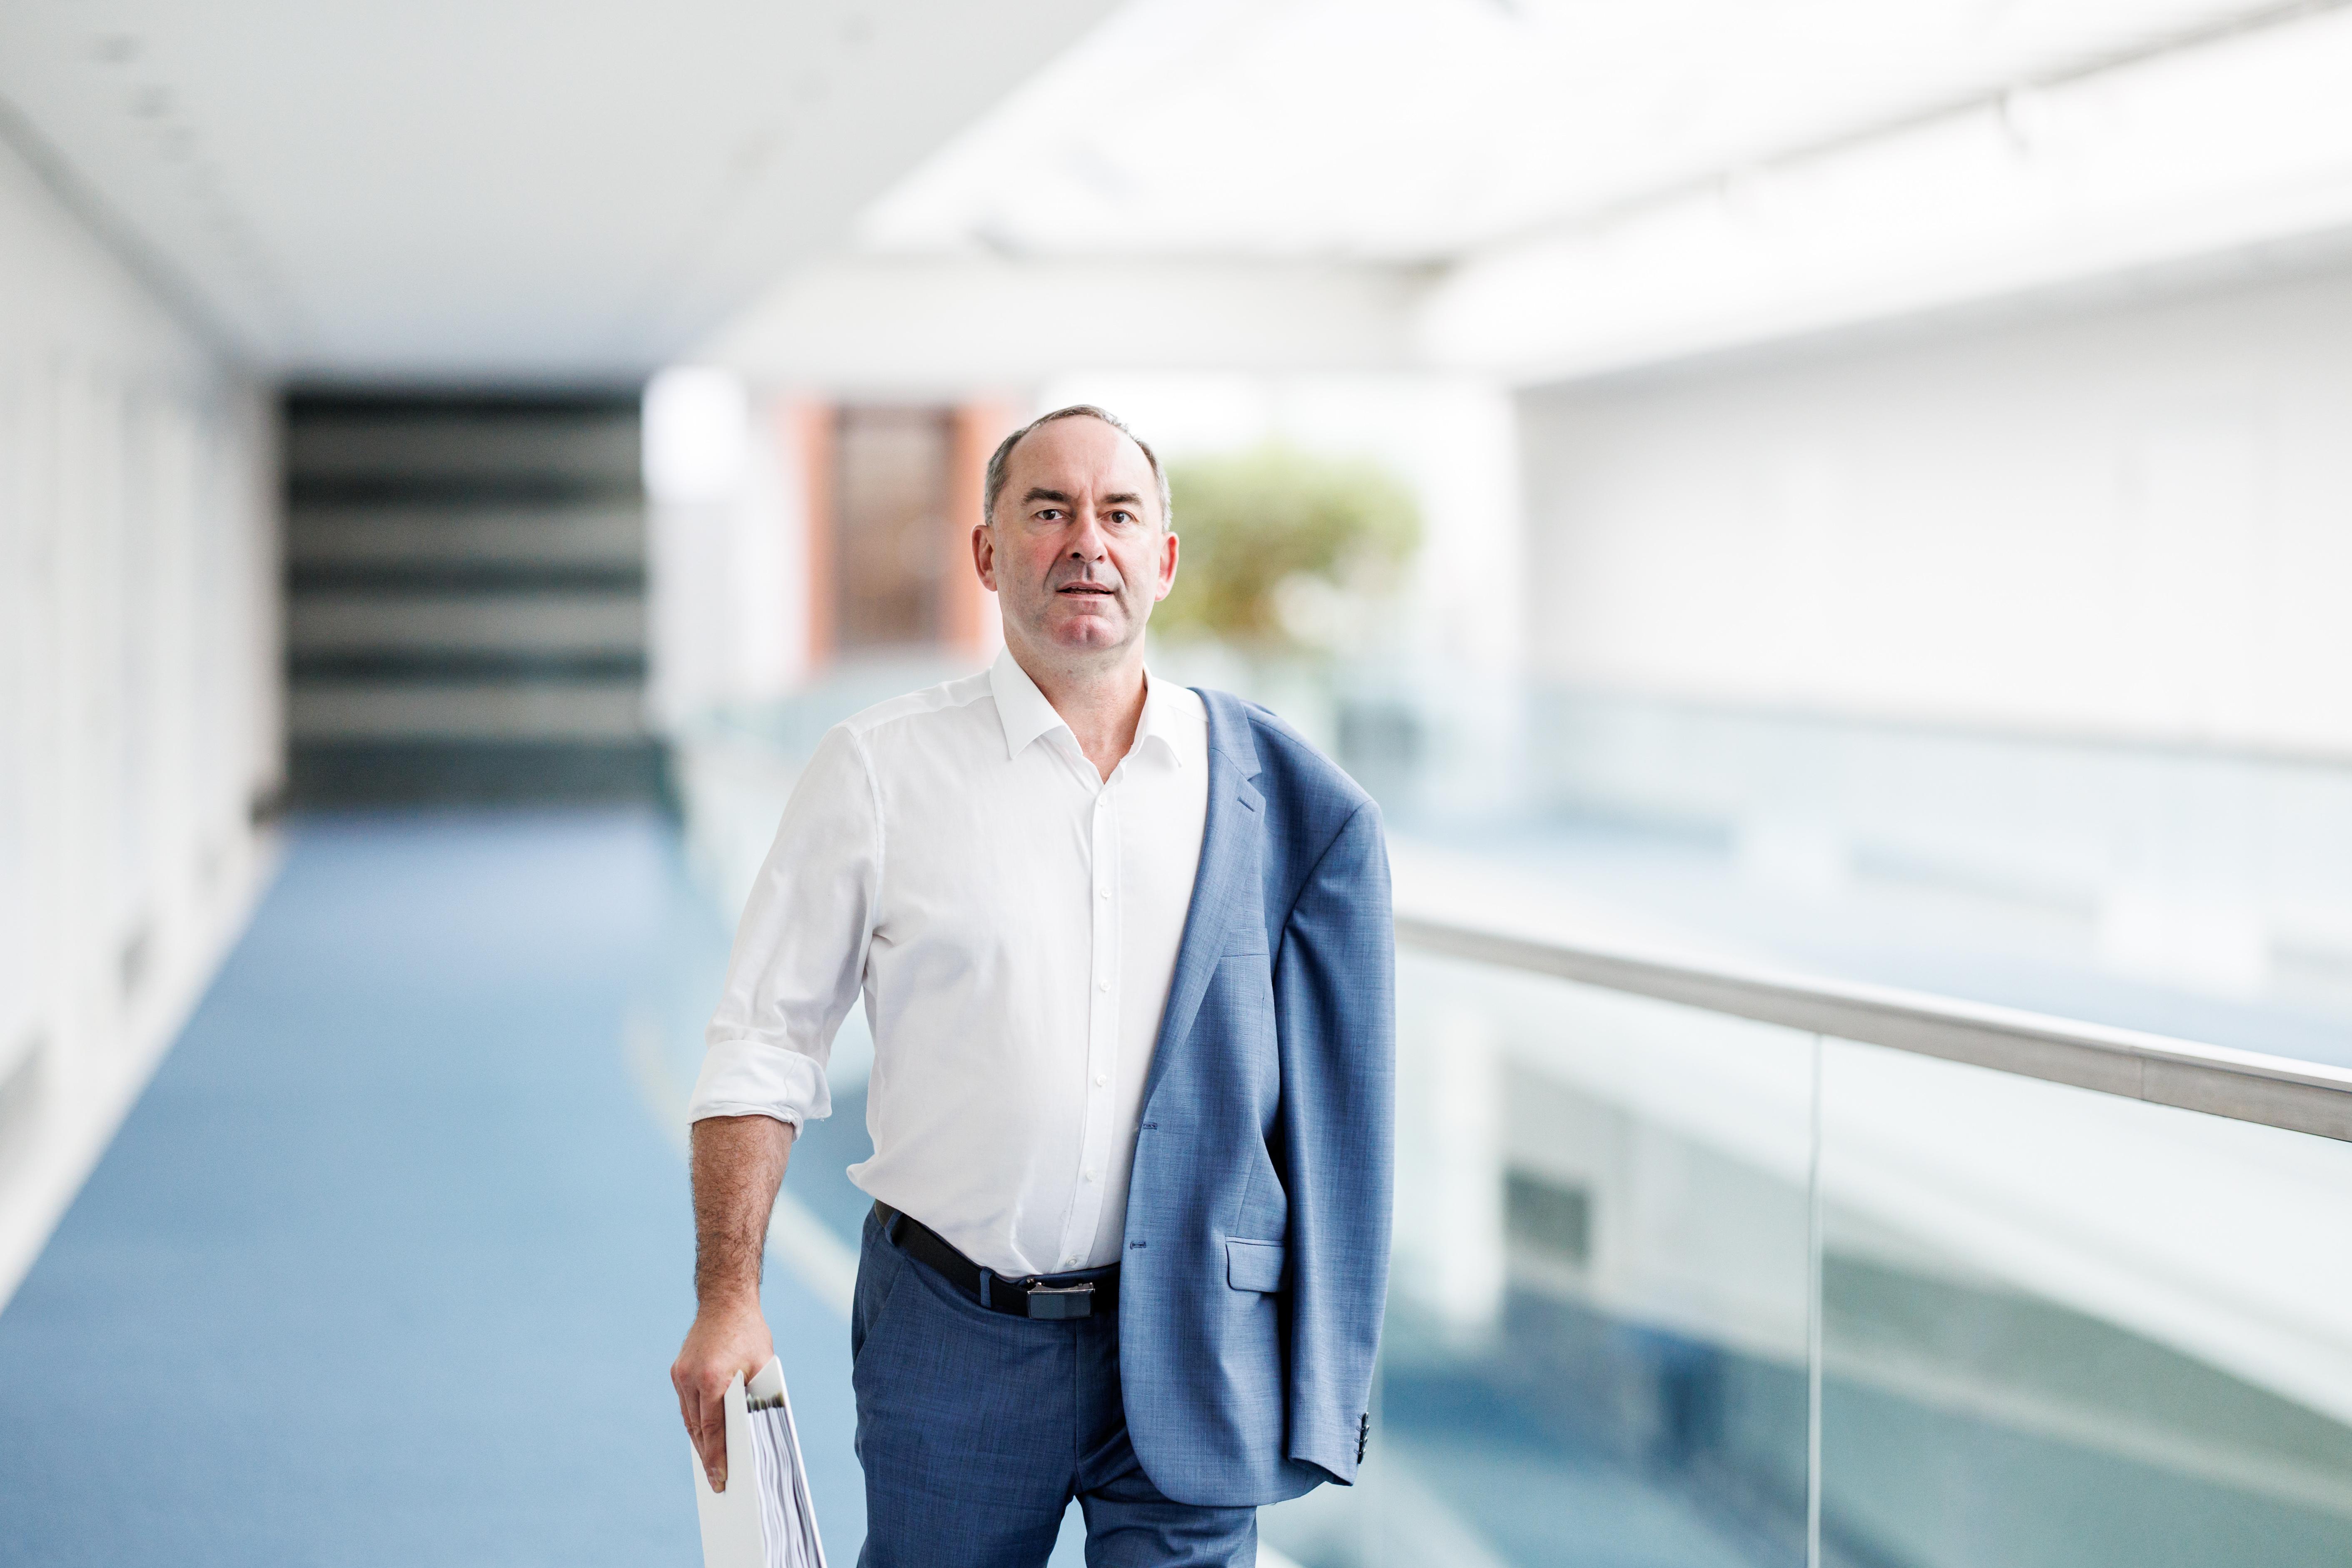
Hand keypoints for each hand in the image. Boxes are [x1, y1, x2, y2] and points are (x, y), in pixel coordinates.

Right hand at [671, 1300, 774, 1492]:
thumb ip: (756, 1396)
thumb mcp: (762, 1365)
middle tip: (716, 1482)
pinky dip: (695, 1421)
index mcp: (713, 1379)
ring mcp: (680, 1374)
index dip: (716, 1458)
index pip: (713, 1430)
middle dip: (707, 1457)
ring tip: (710, 1464)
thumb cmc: (750, 1333)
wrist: (725, 1300)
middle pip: (698, 1429)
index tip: (720, 1479)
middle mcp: (691, 1378)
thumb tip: (754, 1432)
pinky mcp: (677, 1370)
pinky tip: (704, 1435)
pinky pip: (686, 1404)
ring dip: (699, 1441)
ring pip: (689, 1419)